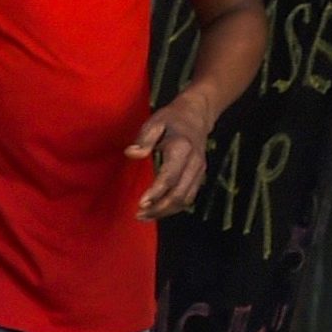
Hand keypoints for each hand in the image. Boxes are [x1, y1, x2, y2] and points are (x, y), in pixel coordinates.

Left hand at [128, 92, 219, 218]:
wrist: (197, 115)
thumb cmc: (171, 119)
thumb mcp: (155, 122)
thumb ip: (144, 139)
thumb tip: (132, 154)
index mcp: (182, 149)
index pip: (170, 176)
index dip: (156, 192)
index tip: (141, 203)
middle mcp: (194, 163)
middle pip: (180, 194)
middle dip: (159, 208)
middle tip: (138, 215)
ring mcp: (199, 171)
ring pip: (186, 199)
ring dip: (166, 211)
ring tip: (144, 216)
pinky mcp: (199, 176)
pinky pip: (189, 197)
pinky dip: (174, 207)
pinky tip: (158, 210)